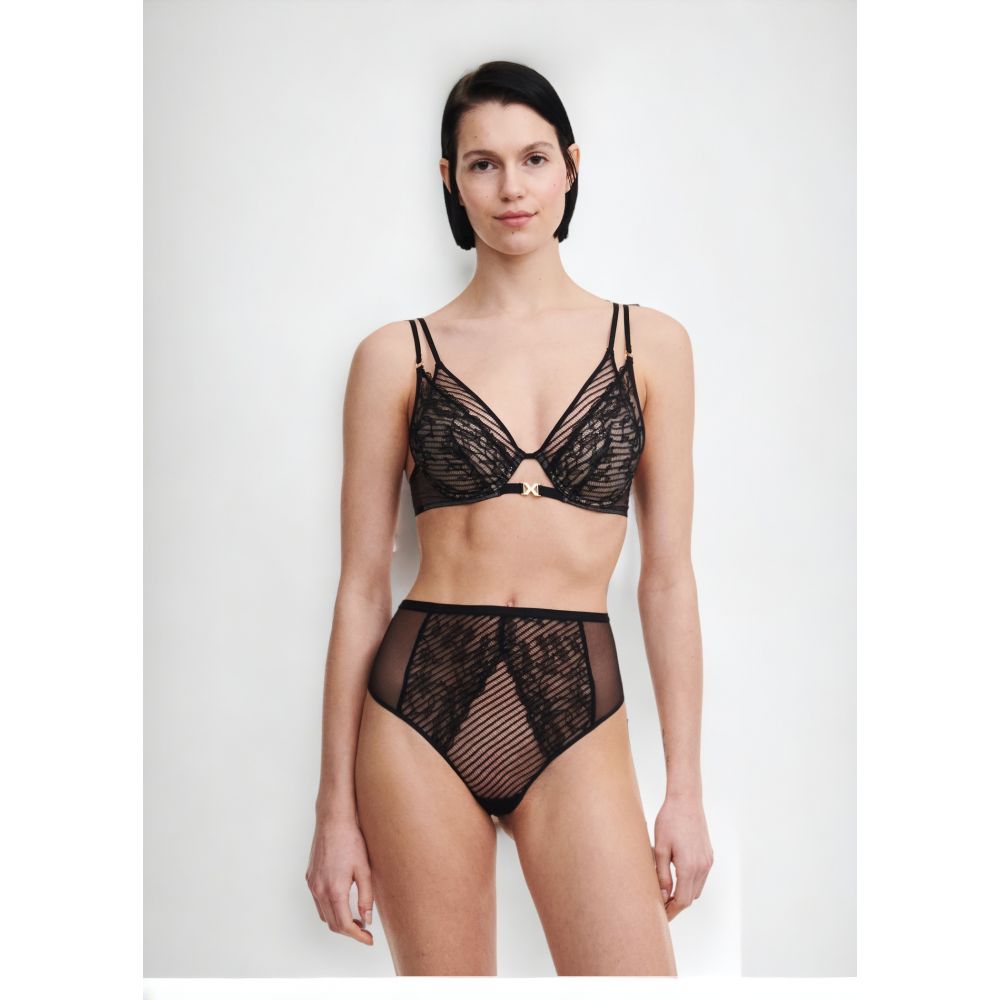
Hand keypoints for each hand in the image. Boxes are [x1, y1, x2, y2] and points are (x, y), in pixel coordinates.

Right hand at [305, 816, 374, 945]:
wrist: (333, 821)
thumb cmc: (351, 841)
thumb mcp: (364, 870)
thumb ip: (366, 898)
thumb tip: (366, 919)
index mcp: (334, 890)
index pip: (345, 925)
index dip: (358, 936)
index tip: (368, 939)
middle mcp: (319, 890)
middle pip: (333, 924)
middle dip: (349, 931)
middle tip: (365, 930)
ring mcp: (312, 884)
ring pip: (324, 915)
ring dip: (338, 921)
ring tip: (356, 917)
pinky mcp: (310, 878)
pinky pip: (318, 902)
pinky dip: (330, 909)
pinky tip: (342, 902)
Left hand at [651, 792, 712, 920]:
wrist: (686, 801)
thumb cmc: (669, 821)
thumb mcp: (660, 848)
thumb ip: (662, 875)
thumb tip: (664, 896)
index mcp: (689, 867)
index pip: (682, 900)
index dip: (672, 911)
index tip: (660, 916)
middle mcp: (702, 867)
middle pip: (691, 897)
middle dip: (676, 905)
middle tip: (660, 907)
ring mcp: (707, 861)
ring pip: (696, 889)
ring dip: (683, 894)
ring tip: (666, 893)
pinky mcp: (708, 855)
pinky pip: (700, 877)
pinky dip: (690, 883)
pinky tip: (677, 878)